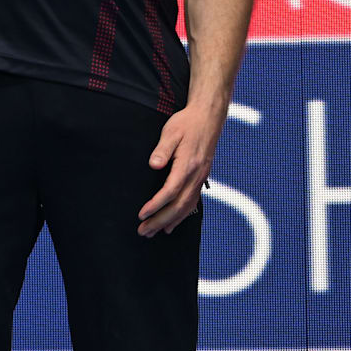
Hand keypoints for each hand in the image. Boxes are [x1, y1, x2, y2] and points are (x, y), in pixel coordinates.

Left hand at [141, 101, 222, 235]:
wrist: (208, 117)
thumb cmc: (186, 123)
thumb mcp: (171, 131)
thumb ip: (162, 150)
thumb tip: (154, 165)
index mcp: (188, 165)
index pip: (170, 191)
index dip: (156, 205)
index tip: (141, 215)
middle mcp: (196, 175)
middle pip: (179, 205)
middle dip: (160, 220)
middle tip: (143, 232)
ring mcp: (200, 178)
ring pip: (187, 207)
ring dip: (170, 221)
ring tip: (153, 233)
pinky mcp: (200, 177)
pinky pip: (192, 202)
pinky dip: (182, 215)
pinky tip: (172, 224)